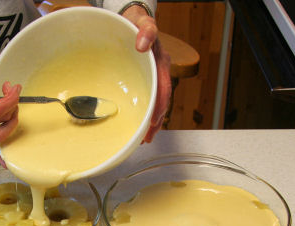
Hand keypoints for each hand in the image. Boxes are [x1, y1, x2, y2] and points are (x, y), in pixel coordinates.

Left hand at [120, 5, 171, 142]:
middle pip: (161, 101)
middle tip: (147, 138)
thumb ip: (146, 30)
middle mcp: (159, 72)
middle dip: (155, 121)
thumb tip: (143, 44)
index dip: (159, 106)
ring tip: (145, 138)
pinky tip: (140, 124)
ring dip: (151, 122)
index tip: (153, 121)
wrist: (131, 19)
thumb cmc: (136, 22)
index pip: (163, 89)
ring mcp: (153, 77)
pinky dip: (145, 114)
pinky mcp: (145, 81)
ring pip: (155, 104)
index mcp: (161, 63)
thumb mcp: (142, 22)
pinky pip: (147, 99)